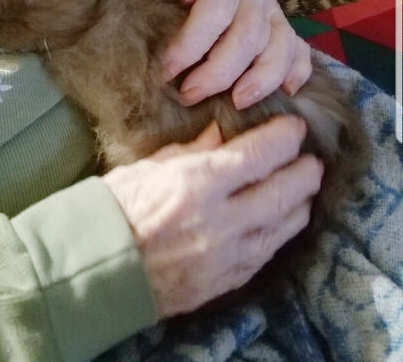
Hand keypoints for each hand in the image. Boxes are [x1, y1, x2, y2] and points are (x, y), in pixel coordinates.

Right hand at [102, 115, 322, 317]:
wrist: (99, 268)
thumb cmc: (115, 207)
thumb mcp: (148, 166)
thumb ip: (191, 149)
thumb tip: (221, 132)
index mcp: (198, 183)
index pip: (260, 154)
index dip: (284, 138)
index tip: (295, 128)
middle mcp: (222, 220)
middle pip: (284, 191)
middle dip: (304, 171)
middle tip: (311, 158)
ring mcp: (229, 255)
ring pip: (285, 225)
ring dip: (300, 202)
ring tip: (304, 187)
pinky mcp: (228, 281)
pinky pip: (268, 252)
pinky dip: (281, 231)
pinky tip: (282, 219)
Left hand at [158, 0, 311, 108]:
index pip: (216, 11)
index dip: (191, 45)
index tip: (167, 70)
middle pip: (248, 36)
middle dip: (218, 72)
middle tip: (189, 95)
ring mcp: (274, 9)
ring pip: (279, 48)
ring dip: (259, 81)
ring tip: (235, 104)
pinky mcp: (285, 28)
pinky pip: (300, 53)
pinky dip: (295, 74)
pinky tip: (283, 94)